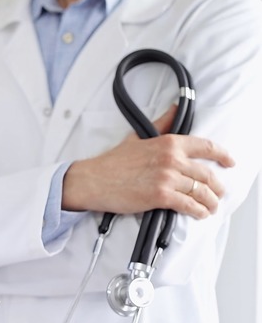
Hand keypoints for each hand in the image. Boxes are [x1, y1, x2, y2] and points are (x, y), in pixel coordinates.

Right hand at [63, 107, 234, 218]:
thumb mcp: (138, 137)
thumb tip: (174, 109)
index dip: (222, 156)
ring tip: (211, 207)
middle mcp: (171, 159)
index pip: (205, 147)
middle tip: (219, 193)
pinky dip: (198, 211)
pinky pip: (189, 205)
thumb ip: (160, 124)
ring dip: (210, 202)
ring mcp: (167, 178)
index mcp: (168, 143)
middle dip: (217, 187)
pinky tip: (200, 213)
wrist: (93, 180)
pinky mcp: (161, 196)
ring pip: (201, 192)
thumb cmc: (112, 162)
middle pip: (207, 174)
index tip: (229, 162)